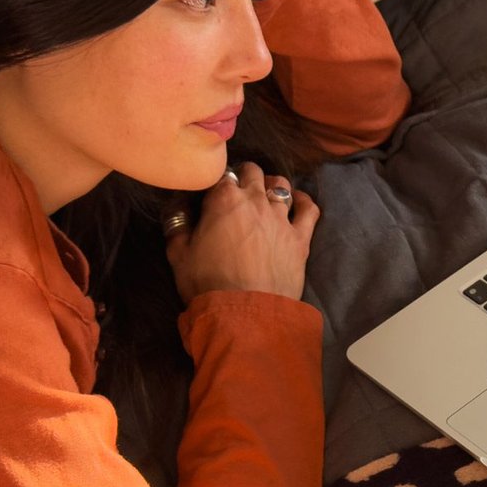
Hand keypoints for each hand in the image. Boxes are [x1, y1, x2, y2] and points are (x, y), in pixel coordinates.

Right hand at [165, 162, 318, 302]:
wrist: (245, 314)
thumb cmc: (207, 283)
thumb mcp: (178, 255)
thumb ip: (178, 226)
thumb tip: (178, 209)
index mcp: (223, 198)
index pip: (220, 174)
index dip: (214, 181)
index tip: (210, 193)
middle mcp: (255, 199)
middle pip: (252, 172)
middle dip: (243, 177)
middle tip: (235, 192)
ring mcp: (281, 217)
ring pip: (280, 184)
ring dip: (270, 185)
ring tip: (264, 194)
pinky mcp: (300, 237)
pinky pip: (308, 209)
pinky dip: (303, 201)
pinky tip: (297, 201)